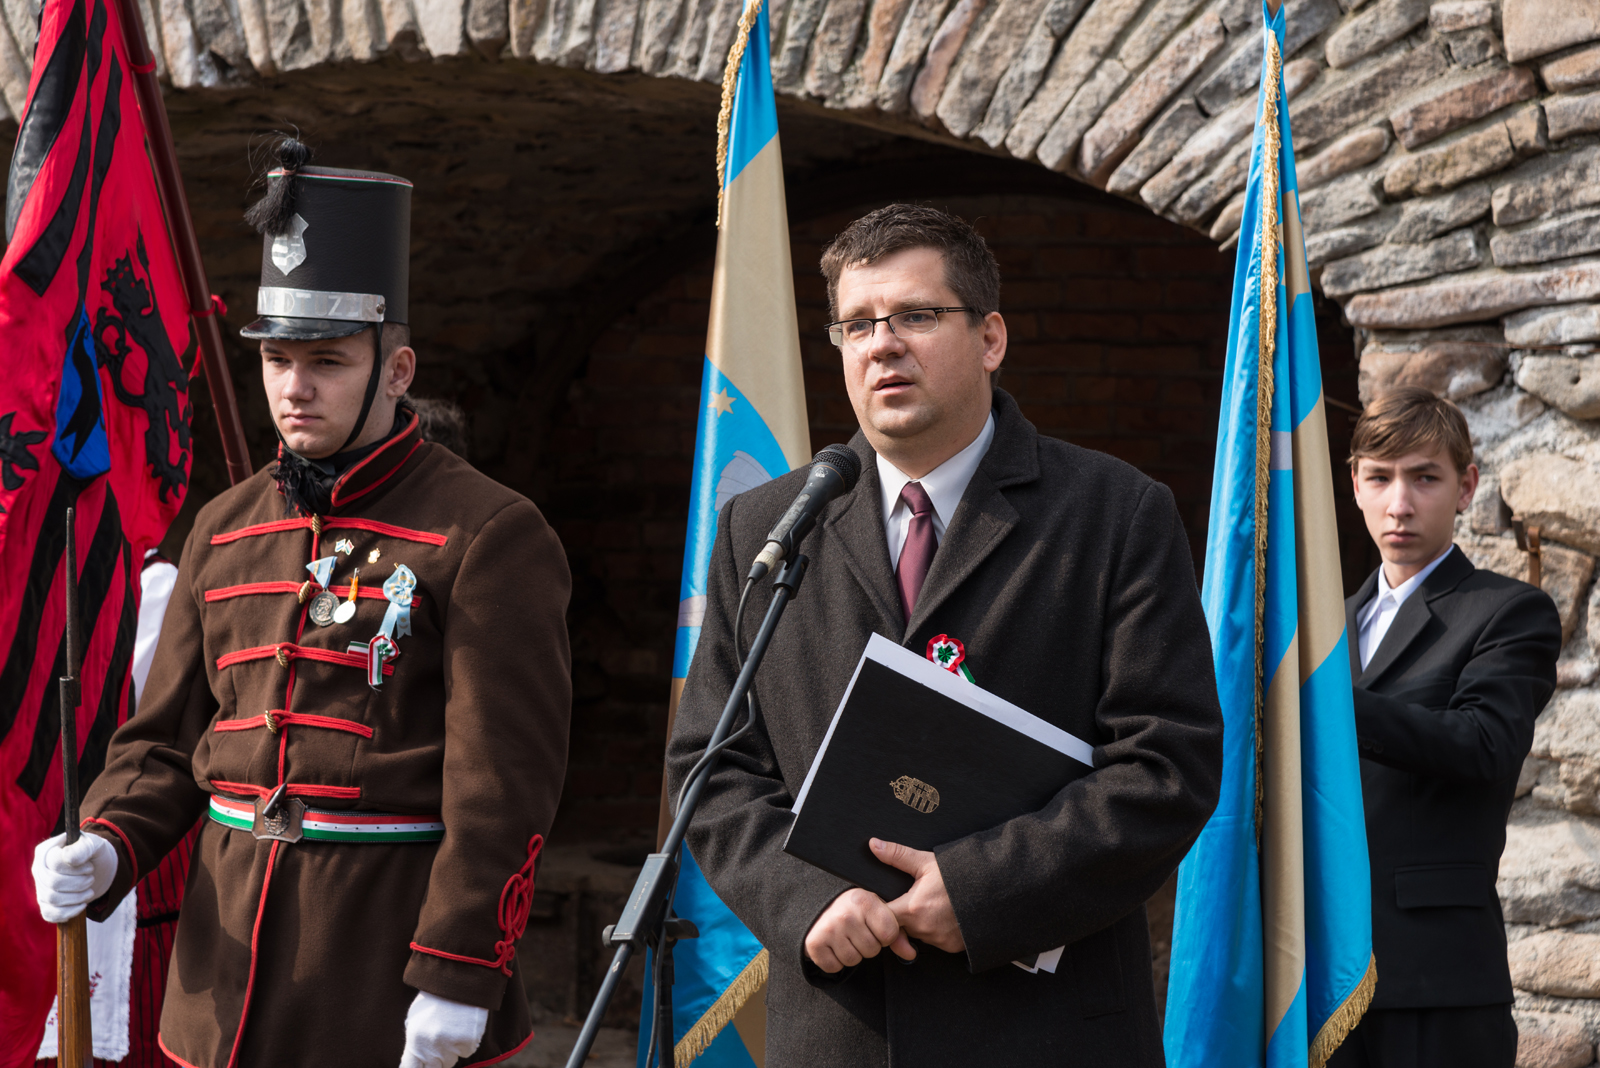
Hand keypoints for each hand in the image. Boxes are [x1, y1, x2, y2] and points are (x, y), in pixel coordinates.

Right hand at [32, 832, 117, 922]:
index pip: (54, 863)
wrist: (98, 870)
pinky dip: (68, 912)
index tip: (90, 868)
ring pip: (52, 899)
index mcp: (46, 850)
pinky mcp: (45, 903)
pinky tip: (81, 905)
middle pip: (53, 882)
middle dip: (79, 883)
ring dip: (77, 897)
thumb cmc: (94, 854)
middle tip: (91, 879)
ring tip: (89, 891)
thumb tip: (68, 858)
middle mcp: (39, 869)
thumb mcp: (94, 845)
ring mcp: (40, 887)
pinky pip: (49, 914)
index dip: (76, 869)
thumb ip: (83, 847)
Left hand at [399, 991, 488, 1067]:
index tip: (420, 1064)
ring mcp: (451, 1046)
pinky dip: (465, 1043)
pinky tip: (462, 1026)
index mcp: (415, 1042)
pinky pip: (466, 1052)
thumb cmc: (434, 999)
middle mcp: (432, 1048)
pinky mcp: (469, 1043)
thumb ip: (414, 1045)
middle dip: (435, 1061)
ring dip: (450, 1052)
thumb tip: (414, 1064)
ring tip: (451, 1029)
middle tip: (438, 1044)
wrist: (458, 979)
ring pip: (450, 1061)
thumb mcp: (415, 1020)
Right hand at [804, 887, 915, 972]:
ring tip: (845, 938)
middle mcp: (846, 914)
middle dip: (868, 946)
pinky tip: (833, 946)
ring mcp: (828, 928)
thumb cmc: (855, 910)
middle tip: (857, 932)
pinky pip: (834, 967)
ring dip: (852, 954)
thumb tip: (911, 954)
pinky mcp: (814, 943)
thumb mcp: (877, 912)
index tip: (875, 927)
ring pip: (853, 960)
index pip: (889, 935)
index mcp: (864, 900)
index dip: (885, 936)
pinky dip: (835, 962)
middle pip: (872, 950)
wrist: (818, 907)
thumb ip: (898, 933)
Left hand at [873, 838, 965, 954]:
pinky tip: (943, 915)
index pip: (881, 918)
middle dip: (901, 915)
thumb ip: (897, 855)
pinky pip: (934, 941)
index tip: (883, 903)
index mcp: (912, 908)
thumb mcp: (926, 862)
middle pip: (898, 927)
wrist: (993, 891)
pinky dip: (935, 930)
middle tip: (914, 898)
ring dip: (918, 923)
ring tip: (932, 904)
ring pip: (916, 934)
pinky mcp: (950, 947)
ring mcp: (937, 940)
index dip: (878, 912)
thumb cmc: (960, 876)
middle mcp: (923, 929)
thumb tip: (874, 845)